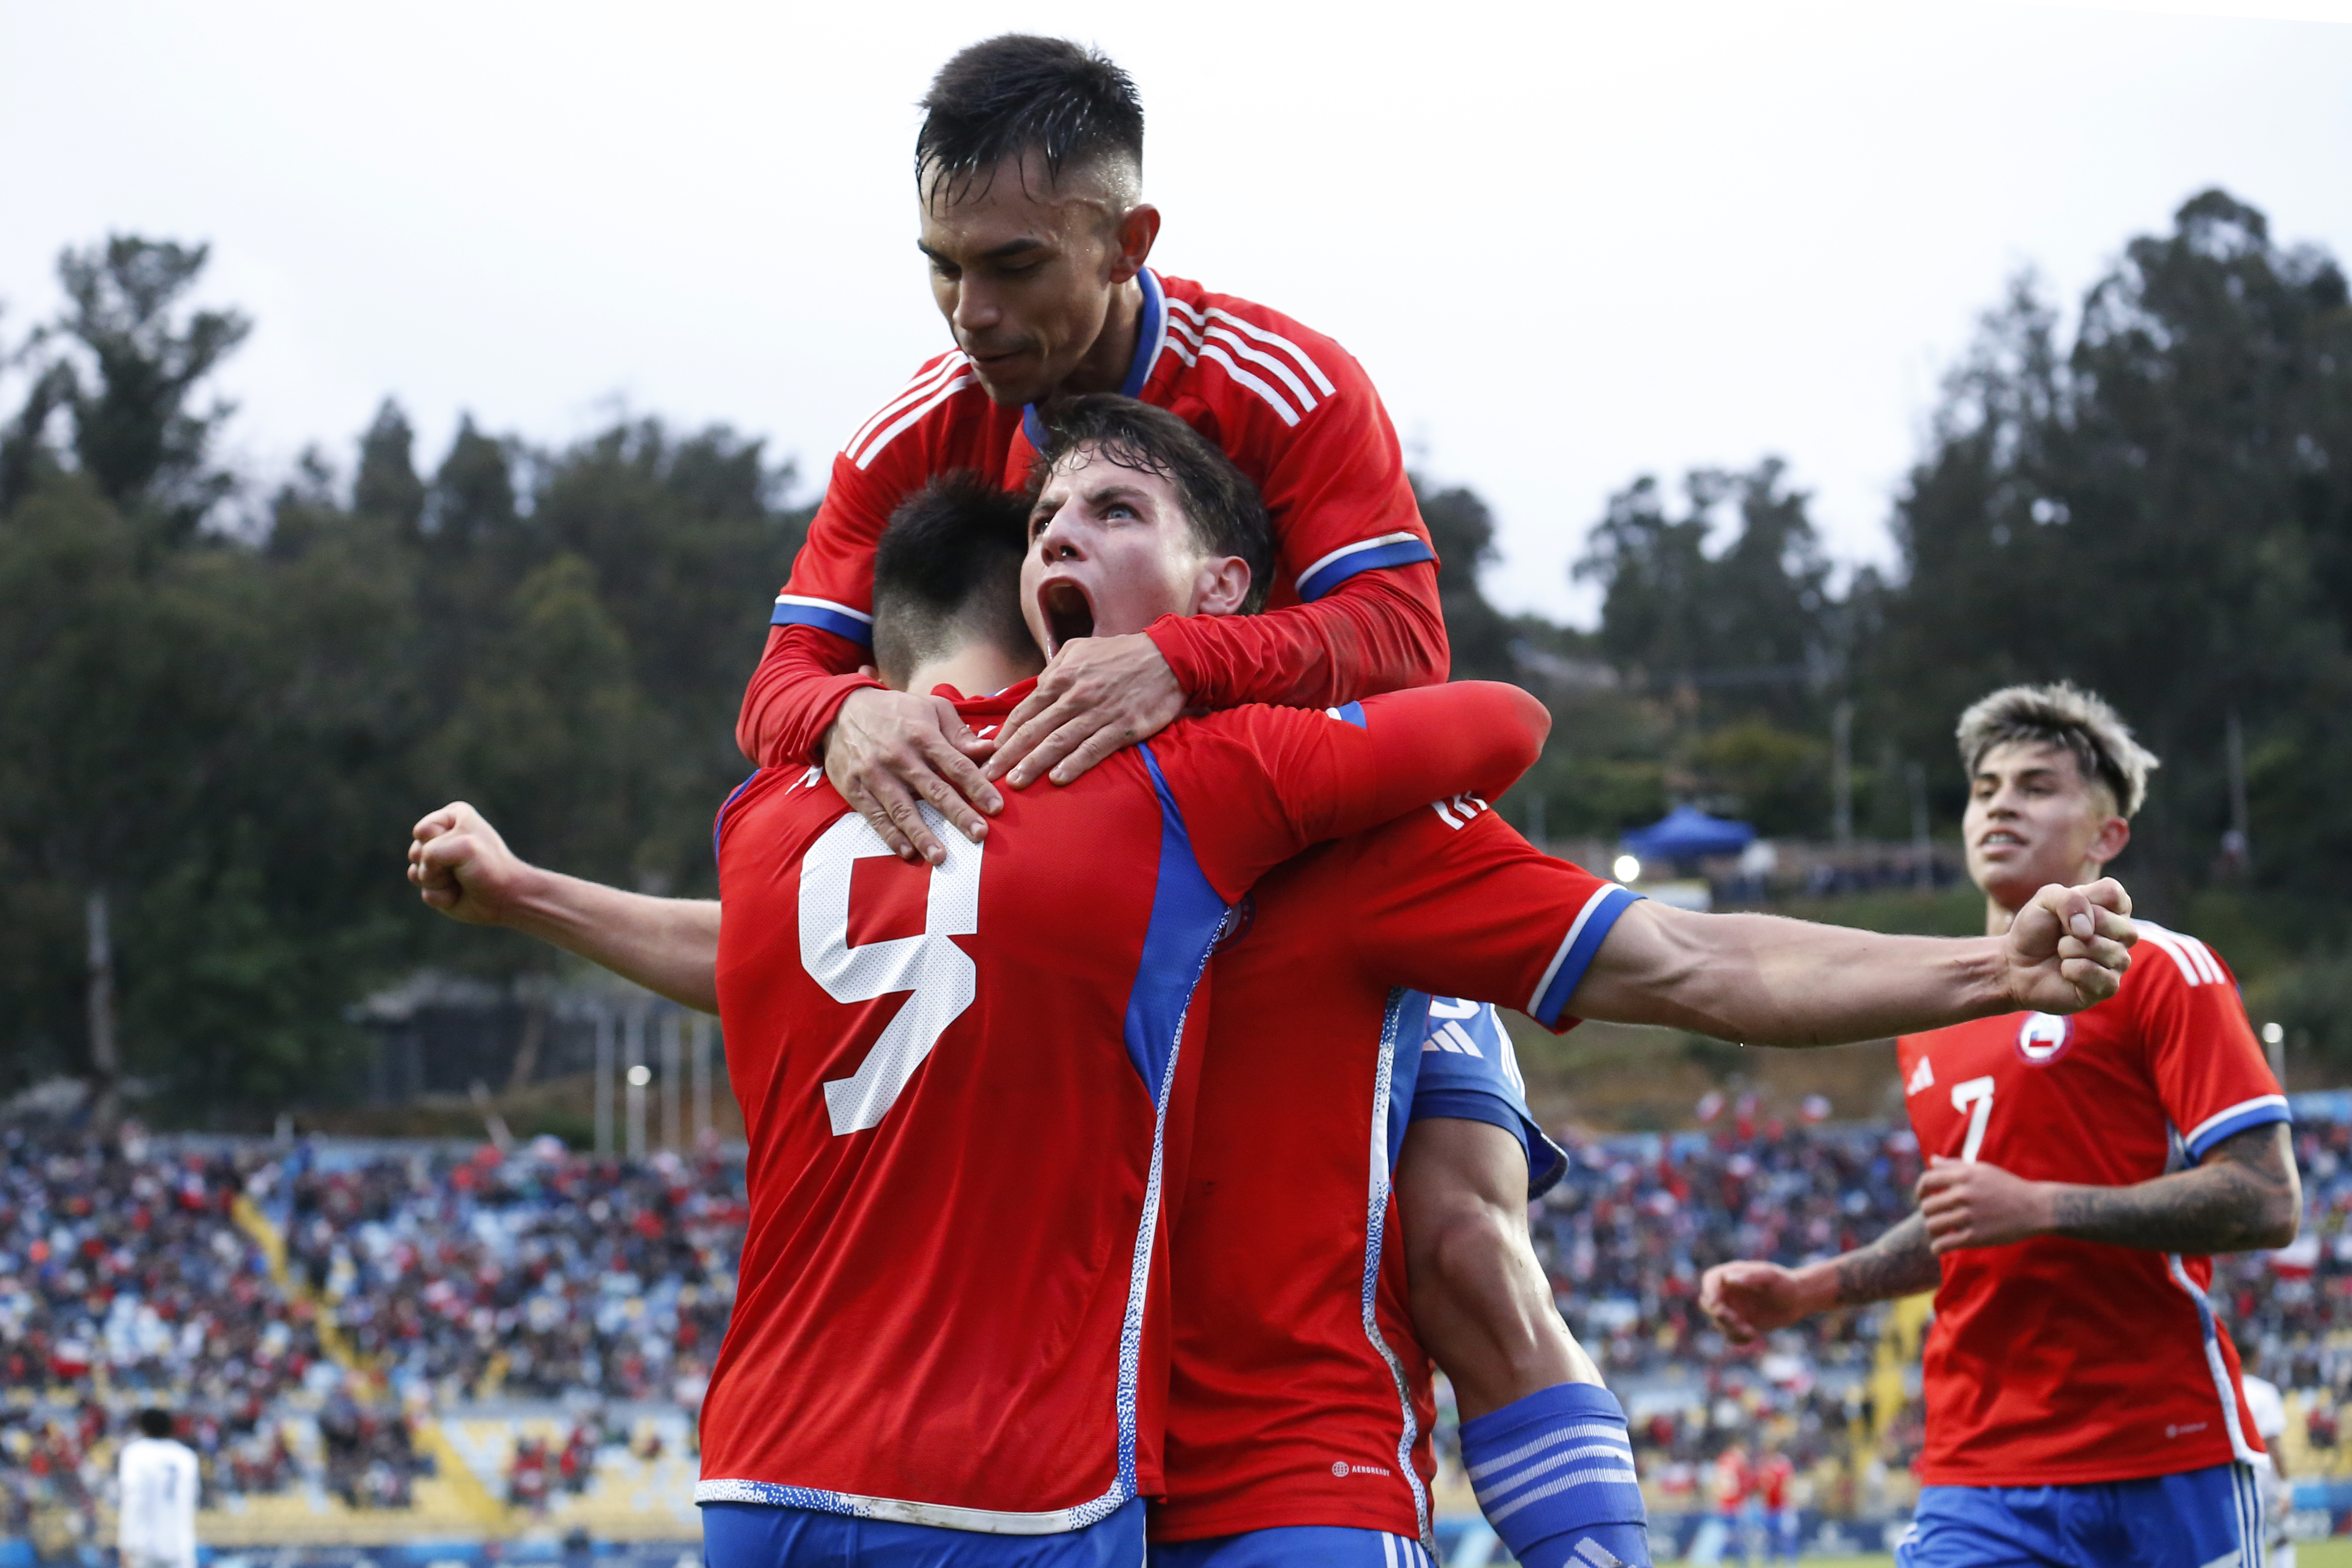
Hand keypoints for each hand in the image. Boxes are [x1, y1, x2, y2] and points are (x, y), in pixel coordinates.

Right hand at [410, 802, 534, 925]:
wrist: (505, 898)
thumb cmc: (488, 867)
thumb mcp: (464, 847)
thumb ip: (431, 851)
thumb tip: (419, 873)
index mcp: (452, 817)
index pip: (422, 831)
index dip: (439, 844)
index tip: (466, 847)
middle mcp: (442, 837)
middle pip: (415, 852)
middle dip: (436, 865)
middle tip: (462, 867)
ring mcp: (437, 862)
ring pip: (415, 873)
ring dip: (438, 882)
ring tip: (460, 879)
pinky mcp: (436, 884)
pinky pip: (424, 892)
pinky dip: (441, 897)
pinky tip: (457, 894)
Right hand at [823, 687, 1000, 864]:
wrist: (838, 709)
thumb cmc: (895, 711)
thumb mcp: (929, 708)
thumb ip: (959, 733)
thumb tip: (989, 750)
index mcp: (922, 735)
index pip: (956, 764)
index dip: (978, 786)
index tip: (997, 807)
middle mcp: (900, 756)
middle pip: (934, 790)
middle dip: (958, 814)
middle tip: (979, 835)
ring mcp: (875, 774)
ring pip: (903, 809)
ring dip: (922, 834)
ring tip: (941, 857)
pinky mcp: (855, 788)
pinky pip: (875, 816)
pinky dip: (890, 835)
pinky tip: (907, 852)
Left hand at [985, 633, 1183, 788]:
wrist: (1168, 657)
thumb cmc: (1121, 654)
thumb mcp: (1080, 649)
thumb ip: (1055, 669)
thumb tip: (1035, 689)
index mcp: (1062, 677)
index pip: (1025, 711)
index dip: (1005, 734)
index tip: (986, 754)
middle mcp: (1076, 695)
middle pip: (1035, 730)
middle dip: (1008, 755)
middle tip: (988, 776)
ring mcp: (1099, 712)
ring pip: (1059, 742)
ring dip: (1034, 764)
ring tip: (1015, 783)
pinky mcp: (1123, 727)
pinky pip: (1094, 749)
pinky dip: (1074, 764)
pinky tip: (1058, 779)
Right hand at [1698, 1261, 1829, 1344]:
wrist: (1798, 1300)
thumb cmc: (1785, 1283)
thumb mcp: (1770, 1277)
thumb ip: (1750, 1277)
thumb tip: (1729, 1279)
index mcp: (1731, 1274)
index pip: (1710, 1280)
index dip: (1710, 1293)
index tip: (1718, 1307)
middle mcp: (1728, 1291)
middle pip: (1708, 1303)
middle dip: (1720, 1315)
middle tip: (1738, 1322)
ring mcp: (1733, 1307)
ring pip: (1718, 1322)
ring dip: (1731, 1329)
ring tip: (1751, 1331)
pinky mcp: (1739, 1323)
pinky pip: (1729, 1334)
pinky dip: (1736, 1338)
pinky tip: (1752, 1337)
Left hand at [1917, 1156, 2054, 1252]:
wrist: (2035, 1208)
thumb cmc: (2007, 1187)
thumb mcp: (1981, 1170)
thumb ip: (1954, 1165)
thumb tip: (1932, 1160)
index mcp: (1963, 1176)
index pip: (1926, 1181)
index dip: (1920, 1190)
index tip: (1922, 1197)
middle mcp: (1963, 1195)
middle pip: (1927, 1206)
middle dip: (1928, 1213)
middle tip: (1936, 1217)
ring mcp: (1968, 1217)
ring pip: (1932, 1226)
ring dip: (1932, 1230)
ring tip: (1939, 1231)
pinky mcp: (1975, 1237)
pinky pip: (1943, 1244)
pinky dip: (1937, 1247)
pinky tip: (1939, 1247)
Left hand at [2001, 878, 2135, 1012]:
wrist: (2016, 964)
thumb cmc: (2035, 930)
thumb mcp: (2044, 900)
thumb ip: (2068, 899)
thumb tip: (2087, 930)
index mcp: (2111, 908)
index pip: (2113, 892)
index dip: (2083, 900)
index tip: (2066, 911)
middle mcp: (2121, 935)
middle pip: (2119, 925)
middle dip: (2075, 928)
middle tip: (2061, 934)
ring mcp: (2117, 961)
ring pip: (2110, 952)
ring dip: (2070, 949)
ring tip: (2061, 952)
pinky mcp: (2108, 986)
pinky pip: (2100, 976)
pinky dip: (2073, 970)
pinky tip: (2065, 970)